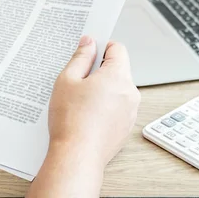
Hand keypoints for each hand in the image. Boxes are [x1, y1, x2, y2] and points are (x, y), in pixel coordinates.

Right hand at [48, 36, 140, 166]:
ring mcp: (131, 111)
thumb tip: (89, 43)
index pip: (118, 48)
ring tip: (81, 101)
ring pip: (118, 89)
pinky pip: (118, 107)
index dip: (102, 46)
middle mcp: (130, 92)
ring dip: (103, 89)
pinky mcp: (126, 126)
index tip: (89, 51)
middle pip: (119, 69)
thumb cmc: (71, 121)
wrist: (77, 157)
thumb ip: (81, 57)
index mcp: (118, 76)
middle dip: (100, 70)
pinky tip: (88, 115)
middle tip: (78, 80)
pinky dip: (106, 106)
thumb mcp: (67, 80)